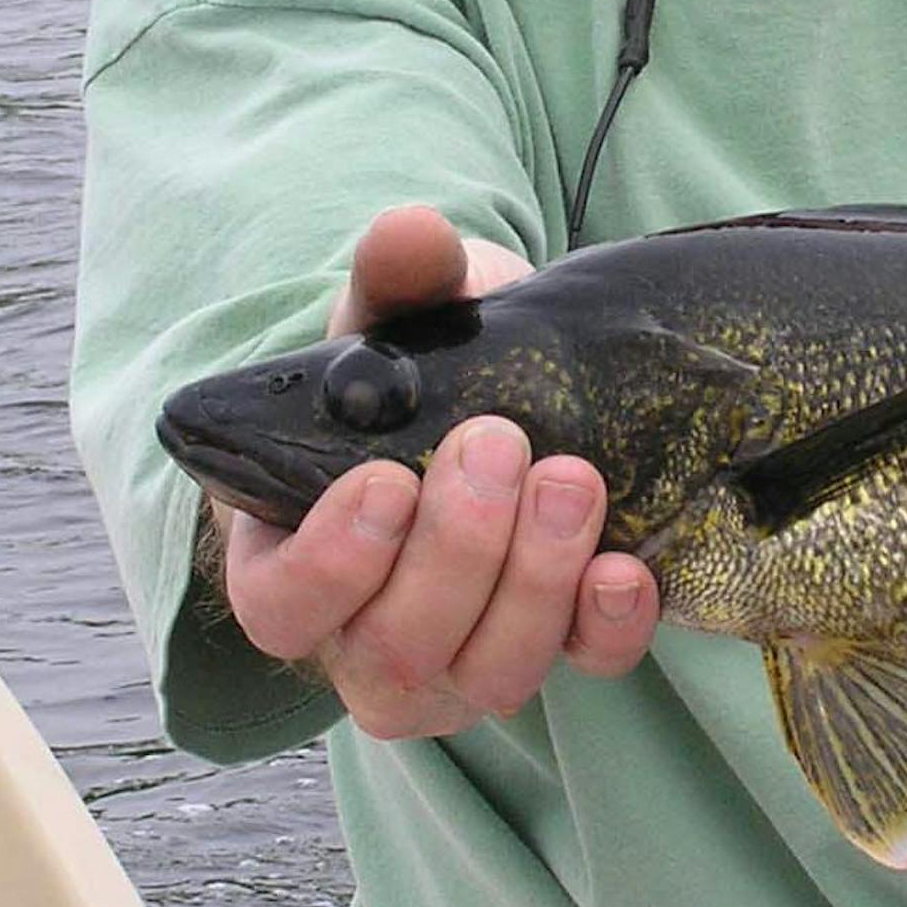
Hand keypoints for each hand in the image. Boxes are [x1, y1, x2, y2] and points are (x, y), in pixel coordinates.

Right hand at [217, 204, 660, 736]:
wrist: (517, 391)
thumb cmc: (426, 373)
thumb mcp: (403, 317)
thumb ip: (397, 280)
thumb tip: (410, 233)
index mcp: (291, 559)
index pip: (279, 606)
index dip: (329, 562)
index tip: (388, 481)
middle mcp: (365, 637)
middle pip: (393, 647)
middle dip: (457, 551)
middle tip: (501, 443)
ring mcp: (463, 660)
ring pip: (487, 673)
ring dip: (534, 582)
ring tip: (571, 479)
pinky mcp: (556, 651)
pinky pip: (582, 667)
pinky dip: (606, 627)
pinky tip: (627, 567)